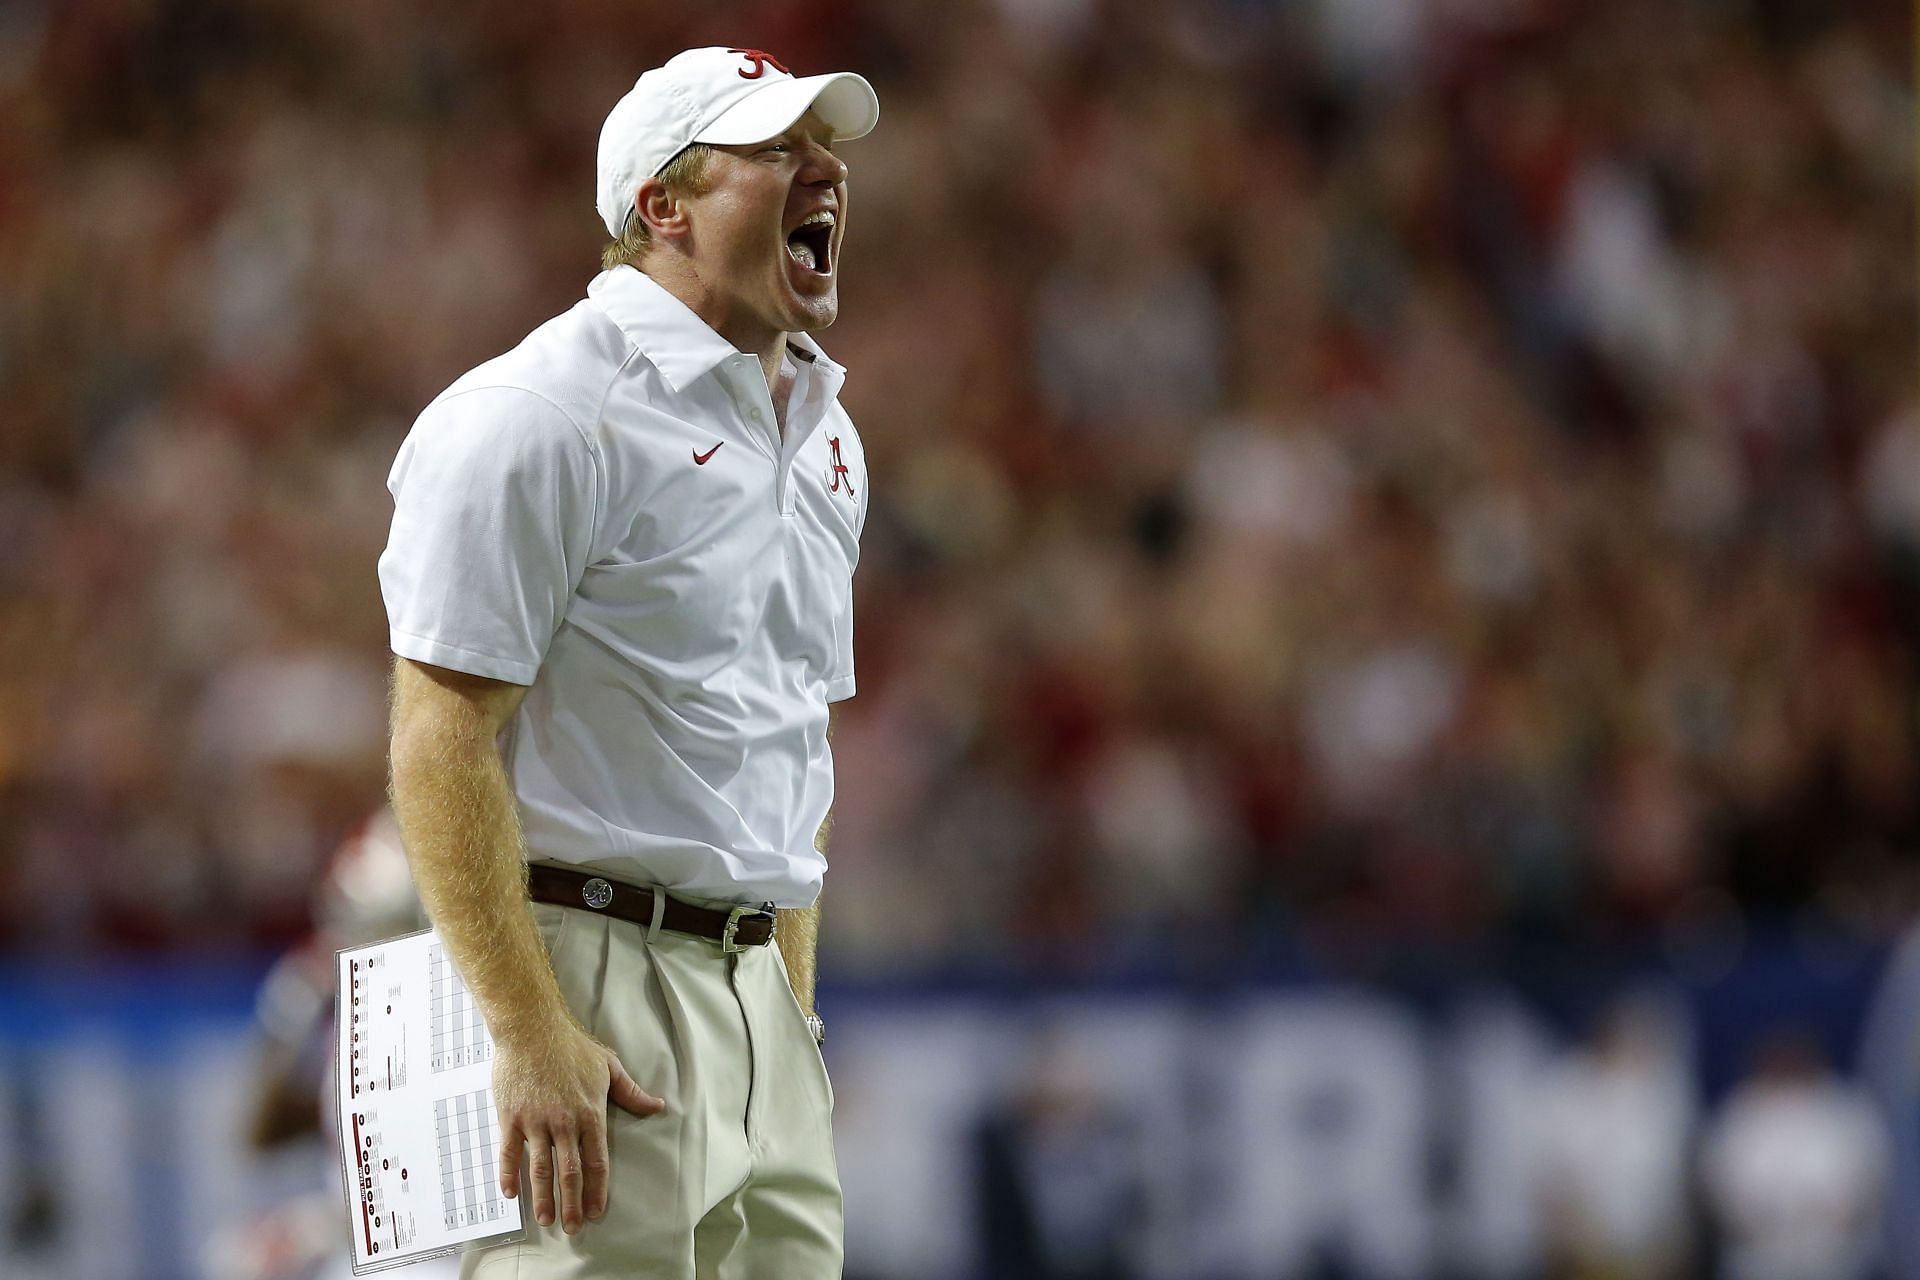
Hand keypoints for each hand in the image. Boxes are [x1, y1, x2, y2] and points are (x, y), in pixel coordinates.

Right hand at [493, 1022, 664, 1232]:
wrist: (531, 1029)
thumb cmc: (571, 1046)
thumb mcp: (608, 1066)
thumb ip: (631, 1092)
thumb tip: (657, 1106)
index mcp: (590, 1113)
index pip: (597, 1161)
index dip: (597, 1189)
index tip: (596, 1210)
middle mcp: (564, 1123)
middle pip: (570, 1172)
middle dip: (572, 1202)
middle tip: (572, 1228)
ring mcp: (535, 1122)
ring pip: (540, 1168)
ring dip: (543, 1197)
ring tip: (546, 1218)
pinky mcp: (511, 1118)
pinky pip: (509, 1152)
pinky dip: (509, 1174)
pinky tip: (511, 1193)